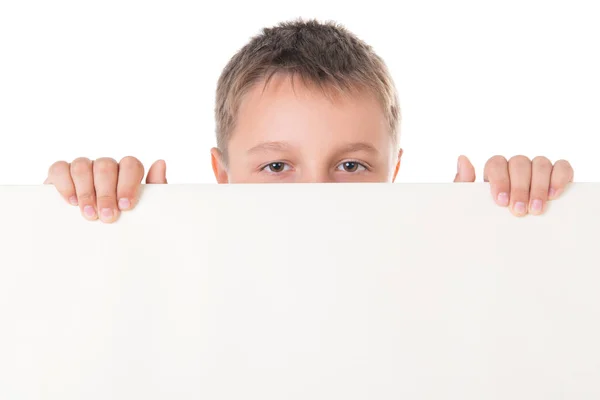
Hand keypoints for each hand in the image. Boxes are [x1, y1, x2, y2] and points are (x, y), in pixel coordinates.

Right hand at [44, 157, 166, 222]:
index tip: (126, 206)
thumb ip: (154, 189)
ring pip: (82, 165)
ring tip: (90, 215)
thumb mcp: (143, 211)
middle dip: (106, 193)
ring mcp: (83, 169)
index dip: (128, 183)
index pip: (130, 164)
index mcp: (127, 173)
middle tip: (108, 217)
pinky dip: (65, 183)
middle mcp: (105, 168)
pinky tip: (71, 201)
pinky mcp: (60, 175)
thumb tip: (161, 163)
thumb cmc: (124, 223)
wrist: (97, 245)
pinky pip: (59, 168)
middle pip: (106, 166)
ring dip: (86, 191)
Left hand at [453, 155, 573, 215]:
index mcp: (495, 172)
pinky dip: (559, 177)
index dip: (500, 180)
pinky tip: (555, 195)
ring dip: (539, 187)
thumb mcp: (472, 206)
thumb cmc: (487, 220)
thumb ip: (464, 184)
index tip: (501, 202)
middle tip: (518, 211)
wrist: (504, 245)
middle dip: (519, 188)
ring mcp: (537, 170)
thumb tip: (462, 159)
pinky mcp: (558, 176)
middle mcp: (516, 168)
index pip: (496, 163)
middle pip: (519, 163)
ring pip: (540, 163)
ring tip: (536, 210)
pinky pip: (562, 167)